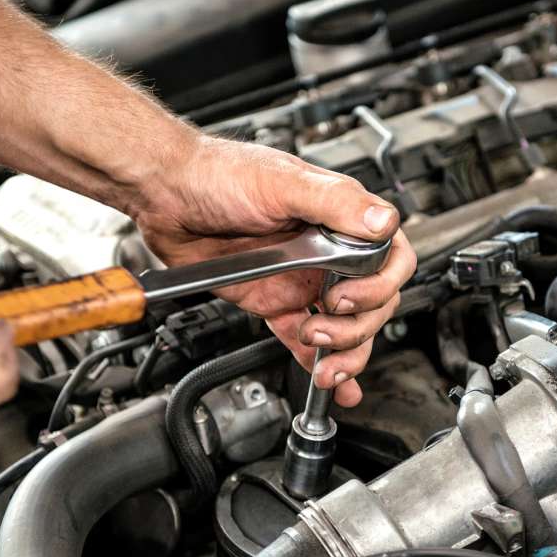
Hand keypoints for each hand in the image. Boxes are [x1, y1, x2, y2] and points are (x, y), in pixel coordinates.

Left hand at [133, 135, 415, 406]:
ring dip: (344, 351)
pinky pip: (303, 337)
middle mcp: (327, 251)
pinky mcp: (275, 300)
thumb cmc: (218, 173)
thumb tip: (383, 223)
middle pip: (374, 302)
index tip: (348, 298)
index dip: (380, 287)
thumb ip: (336, 203)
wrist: (166, 195)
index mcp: (340, 219)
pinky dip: (317, 361)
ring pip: (345, 326)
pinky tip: (330, 382)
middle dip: (358, 327)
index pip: (390, 259)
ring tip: (323, 364)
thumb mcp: (282, 182)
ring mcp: (303, 278)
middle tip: (323, 326)